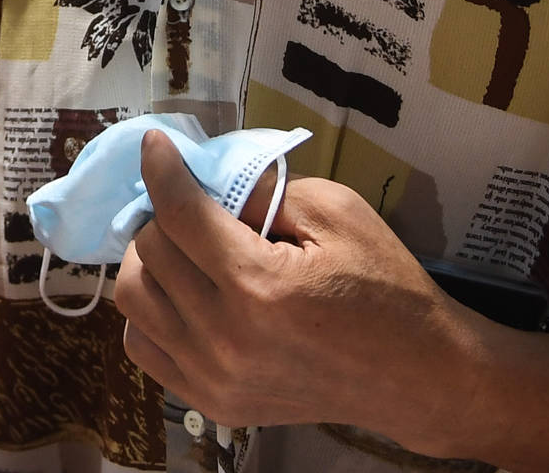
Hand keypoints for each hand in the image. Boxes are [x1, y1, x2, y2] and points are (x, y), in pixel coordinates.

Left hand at [112, 132, 471, 442]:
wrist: (415, 376)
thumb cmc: (384, 288)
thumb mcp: (337, 212)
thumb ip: (265, 187)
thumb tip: (208, 174)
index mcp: (258, 287)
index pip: (178, 214)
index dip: (161, 170)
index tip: (154, 144)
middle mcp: (225, 339)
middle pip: (149, 253)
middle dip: (163, 215)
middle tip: (190, 204)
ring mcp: (214, 379)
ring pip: (133, 300)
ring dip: (151, 263)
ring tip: (184, 249)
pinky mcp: (213, 404)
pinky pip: (143, 346)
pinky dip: (152, 312)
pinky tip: (185, 295)